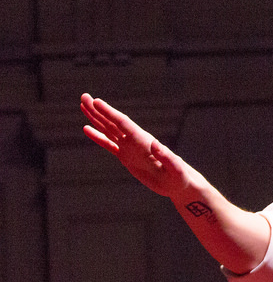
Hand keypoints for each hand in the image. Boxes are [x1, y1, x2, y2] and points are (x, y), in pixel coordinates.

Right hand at [80, 93, 194, 198]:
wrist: (179, 185)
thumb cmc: (180, 177)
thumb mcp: (175, 168)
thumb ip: (166, 156)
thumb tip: (155, 143)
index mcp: (144, 141)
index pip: (124, 124)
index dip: (110, 113)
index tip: (97, 102)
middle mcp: (135, 141)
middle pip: (113, 122)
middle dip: (98, 110)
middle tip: (84, 96)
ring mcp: (130, 148)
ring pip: (109, 130)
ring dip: (96, 118)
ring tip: (83, 106)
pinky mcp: (127, 157)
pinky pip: (109, 145)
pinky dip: (98, 136)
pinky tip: (87, 129)